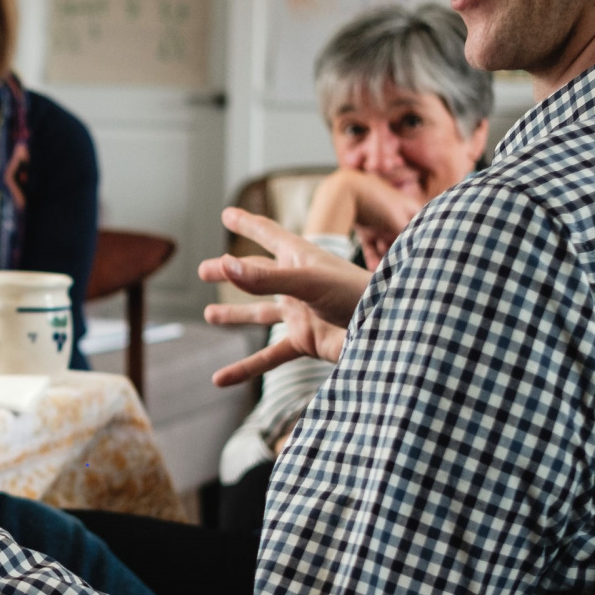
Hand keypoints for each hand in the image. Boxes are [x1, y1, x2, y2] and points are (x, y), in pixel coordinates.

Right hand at [199, 208, 370, 386]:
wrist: (388, 332)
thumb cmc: (356, 295)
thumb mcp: (307, 281)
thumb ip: (265, 277)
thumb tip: (225, 265)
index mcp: (301, 258)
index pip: (268, 234)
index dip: (248, 224)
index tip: (227, 215)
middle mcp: (299, 283)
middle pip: (258, 274)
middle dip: (231, 271)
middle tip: (205, 270)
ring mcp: (301, 313)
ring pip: (260, 314)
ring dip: (235, 315)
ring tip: (209, 316)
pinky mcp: (305, 341)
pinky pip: (268, 357)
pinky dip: (244, 368)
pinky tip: (220, 379)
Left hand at [302, 169, 419, 266]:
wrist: (345, 191)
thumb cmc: (377, 202)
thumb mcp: (397, 220)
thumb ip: (409, 238)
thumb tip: (421, 256)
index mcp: (410, 210)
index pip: (424, 229)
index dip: (426, 243)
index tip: (426, 260)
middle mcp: (397, 217)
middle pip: (405, 240)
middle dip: (404, 255)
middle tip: (406, 272)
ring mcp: (381, 223)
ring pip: (387, 246)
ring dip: (387, 260)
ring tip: (388, 275)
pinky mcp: (366, 231)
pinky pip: (372, 247)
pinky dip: (373, 258)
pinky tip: (373, 271)